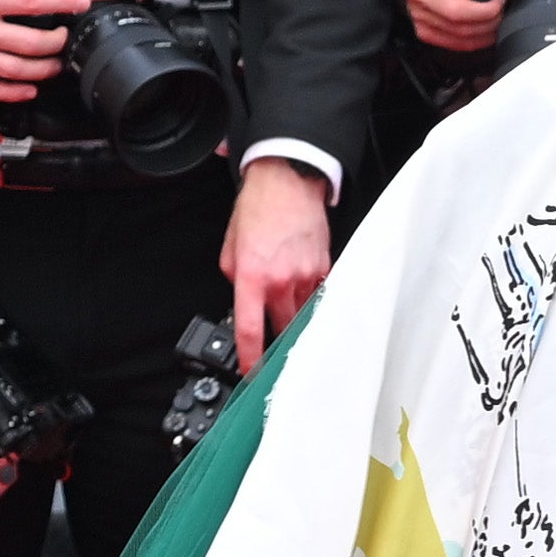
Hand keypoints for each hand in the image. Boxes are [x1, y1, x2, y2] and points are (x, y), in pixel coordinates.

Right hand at [0, 0, 85, 100]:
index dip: (62, 3)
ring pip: (17, 71)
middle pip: (31, 43)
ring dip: (44, 69)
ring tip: (55, 62)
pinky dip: (14, 92)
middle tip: (64, 34)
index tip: (80, 2)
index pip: (30, 3)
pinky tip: (28, 88)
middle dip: (57, 40)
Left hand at [222, 157, 334, 364]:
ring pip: (303, 316)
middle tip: (275, 361)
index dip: (250, 358)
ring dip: (296, 326)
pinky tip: (307, 303)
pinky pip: (319, 297)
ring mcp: (306, 276)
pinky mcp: (324, 268)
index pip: (251, 329)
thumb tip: (244, 300)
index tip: (251, 374)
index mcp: (252, 277)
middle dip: (278, 347)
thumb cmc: (258, 211)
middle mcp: (281, 280)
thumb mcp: (230, 250)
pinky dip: (312, 304)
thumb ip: (236, 280)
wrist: (287, 183)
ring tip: (293, 332)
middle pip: (283, 331)